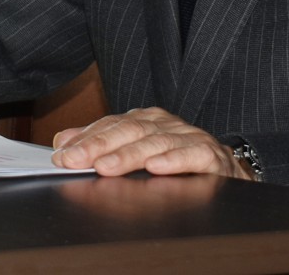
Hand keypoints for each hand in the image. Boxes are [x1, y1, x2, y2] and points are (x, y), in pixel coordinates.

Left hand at [49, 107, 255, 179]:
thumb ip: (100, 143)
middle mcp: (165, 124)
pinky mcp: (212, 155)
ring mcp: (189, 137)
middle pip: (129, 130)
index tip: (63, 155)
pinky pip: (192, 155)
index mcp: (145, 120)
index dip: (86, 139)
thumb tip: (63, 142)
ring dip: (129, 155)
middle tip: (76, 161)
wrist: (226, 169)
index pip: (111, 125)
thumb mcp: (135, 149)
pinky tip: (156, 168)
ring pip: (156, 142)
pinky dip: (174, 160)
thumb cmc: (176, 158)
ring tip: (107, 167)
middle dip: (100, 145)